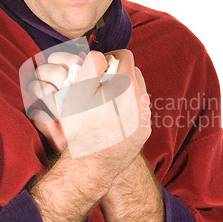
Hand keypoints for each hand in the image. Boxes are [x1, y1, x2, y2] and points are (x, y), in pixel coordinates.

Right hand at [28, 49, 150, 185]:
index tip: (99, 65)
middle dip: (119, 74)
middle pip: (134, 74)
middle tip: (101, 82)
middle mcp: (141, 98)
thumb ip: (91, 65)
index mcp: (127, 84)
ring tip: (105, 101)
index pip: (125, 56)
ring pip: (137, 93)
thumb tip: (101, 56)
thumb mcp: (78, 90)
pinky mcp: (144, 131)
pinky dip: (128, 110)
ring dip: (124, 92)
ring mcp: (144, 116)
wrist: (91, 165)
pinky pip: (138, 113)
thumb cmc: (81, 127)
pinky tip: (112, 119)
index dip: (110, 57)